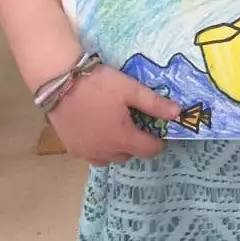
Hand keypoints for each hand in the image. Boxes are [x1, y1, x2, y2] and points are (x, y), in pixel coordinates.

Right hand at [47, 65, 179, 165]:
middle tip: (134, 122)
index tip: (158, 129)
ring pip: (109, 158)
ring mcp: (86, 152)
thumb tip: (178, 113)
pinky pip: (92, 154)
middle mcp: (105, 152)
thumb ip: (154, 103)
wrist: (60, 82)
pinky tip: (96, 129)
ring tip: (115, 126)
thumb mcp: (130, 89)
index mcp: (122, 139)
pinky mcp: (71, 149)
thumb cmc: (98, 84)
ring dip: (117, 147)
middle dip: (136, 143)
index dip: (157, 141)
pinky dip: (99, 147)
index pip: (149, 150)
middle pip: (129, 155)